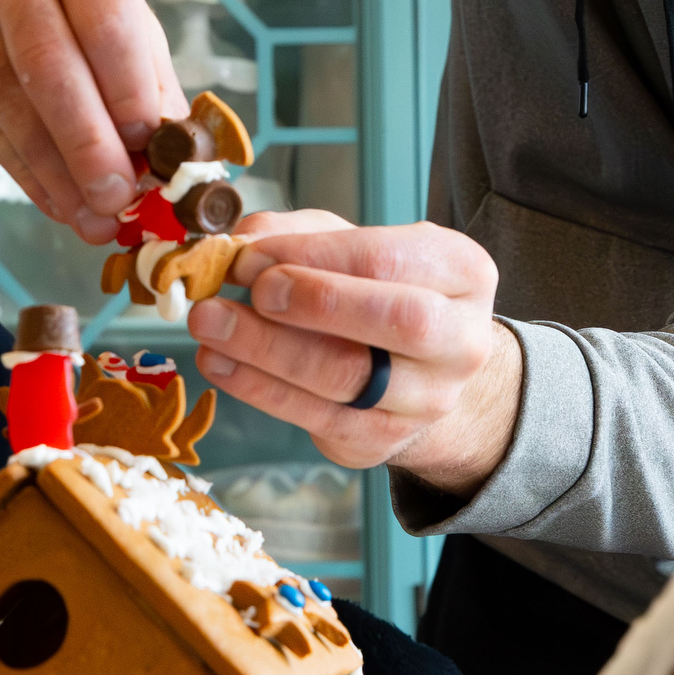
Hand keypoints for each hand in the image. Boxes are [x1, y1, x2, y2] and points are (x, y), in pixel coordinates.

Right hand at [0, 0, 183, 239]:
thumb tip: (175, 153)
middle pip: (50, 68)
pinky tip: (56, 198)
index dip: (130, 93)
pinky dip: (24, 171)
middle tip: (119, 197)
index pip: (106, 23)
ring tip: (93, 216)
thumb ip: (146, 69)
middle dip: (88, 144)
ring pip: (10, 105)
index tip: (154, 149)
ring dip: (56, 173)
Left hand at [189, 215, 520, 492]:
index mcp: (463, 272)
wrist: (417, 370)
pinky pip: (318, 419)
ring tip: (210, 324)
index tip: (252, 253)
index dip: (315, 255)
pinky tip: (220, 363)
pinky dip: (260, 389)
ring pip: (349, 377)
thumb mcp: (350, 244)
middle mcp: (461, 341)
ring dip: (268, 350)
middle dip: (317, 302)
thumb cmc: (377, 290)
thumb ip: (297, 235)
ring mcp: (428, 400)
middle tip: (251, 291)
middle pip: (398, 321)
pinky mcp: (384, 440)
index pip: (389, 259)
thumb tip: (239, 243)